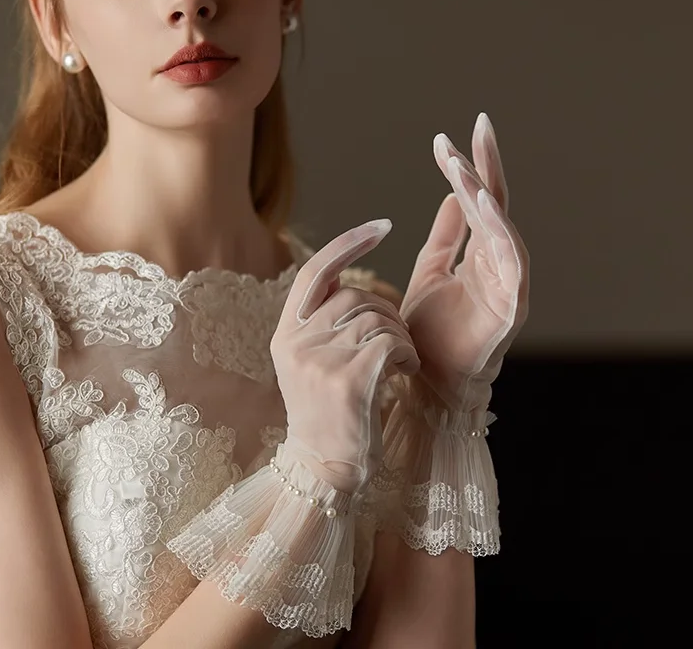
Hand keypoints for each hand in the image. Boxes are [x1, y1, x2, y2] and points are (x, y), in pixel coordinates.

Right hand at [271, 219, 419, 494]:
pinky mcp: (347, 382)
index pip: (317, 271)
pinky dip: (406, 353)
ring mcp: (319, 361)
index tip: (382, 226)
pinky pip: (390, 343)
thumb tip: (349, 276)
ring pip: (378, 319)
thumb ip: (322, 319)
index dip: (350, 243)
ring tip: (400, 361)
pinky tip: (405, 370)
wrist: (325, 467)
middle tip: (396, 342)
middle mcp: (296, 342)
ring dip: (400, 337)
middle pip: (358, 297)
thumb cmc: (328, 410)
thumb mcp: (310, 359)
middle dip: (388, 313)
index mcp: (286, 331)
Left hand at [399, 112, 529, 414]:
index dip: (466, 169)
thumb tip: (449, 196)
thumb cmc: (429, 334)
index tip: (447, 137)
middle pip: (496, 205)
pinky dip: (500, 231)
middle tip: (479, 125)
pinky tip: (483, 203)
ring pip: (502, 227)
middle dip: (486, 165)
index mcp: (478, 255)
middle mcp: (497, 263)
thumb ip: (444, 236)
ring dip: (485, 193)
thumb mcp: (429, 272)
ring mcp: (508, 282)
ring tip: (465, 163)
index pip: (476, 202)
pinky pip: (511, 261)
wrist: (429, 382)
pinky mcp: (513, 305)